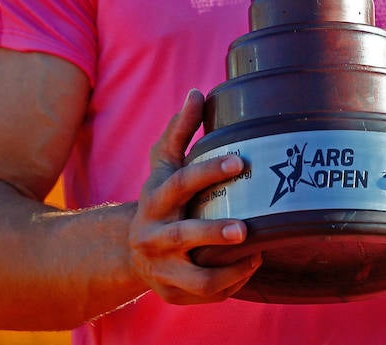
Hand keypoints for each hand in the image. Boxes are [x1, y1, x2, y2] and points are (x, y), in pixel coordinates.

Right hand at [127, 89, 260, 303]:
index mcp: (156, 199)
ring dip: (229, 271)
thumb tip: (197, 91)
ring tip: (256, 255)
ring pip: (197, 278)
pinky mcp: (173, 292)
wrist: (130, 249)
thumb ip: (180, 131)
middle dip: (214, 232)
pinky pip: (205, 294)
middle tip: (246, 229)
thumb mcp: (163, 165)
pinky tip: (248, 267)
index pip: (181, 182)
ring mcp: (162, 268)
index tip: (239, 162)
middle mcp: (154, 235)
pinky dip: (230, 285)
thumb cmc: (159, 196)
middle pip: (183, 235)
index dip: (209, 171)